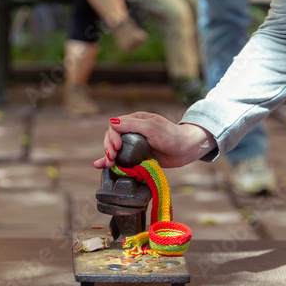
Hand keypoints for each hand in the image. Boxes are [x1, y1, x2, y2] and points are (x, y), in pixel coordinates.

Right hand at [92, 112, 216, 168]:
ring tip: (108, 164)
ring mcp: (134, 145)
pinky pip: (121, 159)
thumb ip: (132, 124)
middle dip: (108, 148)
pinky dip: (110, 163)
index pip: (115, 126)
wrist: (186, 149)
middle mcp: (132, 132)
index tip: (117, 147)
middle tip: (112, 157)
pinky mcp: (137, 157)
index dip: (112, 137)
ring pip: (114, 150)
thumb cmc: (171, 135)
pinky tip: (100, 166)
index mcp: (135, 120)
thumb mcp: (152, 127)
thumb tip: (112, 122)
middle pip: (112, 138)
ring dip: (107, 156)